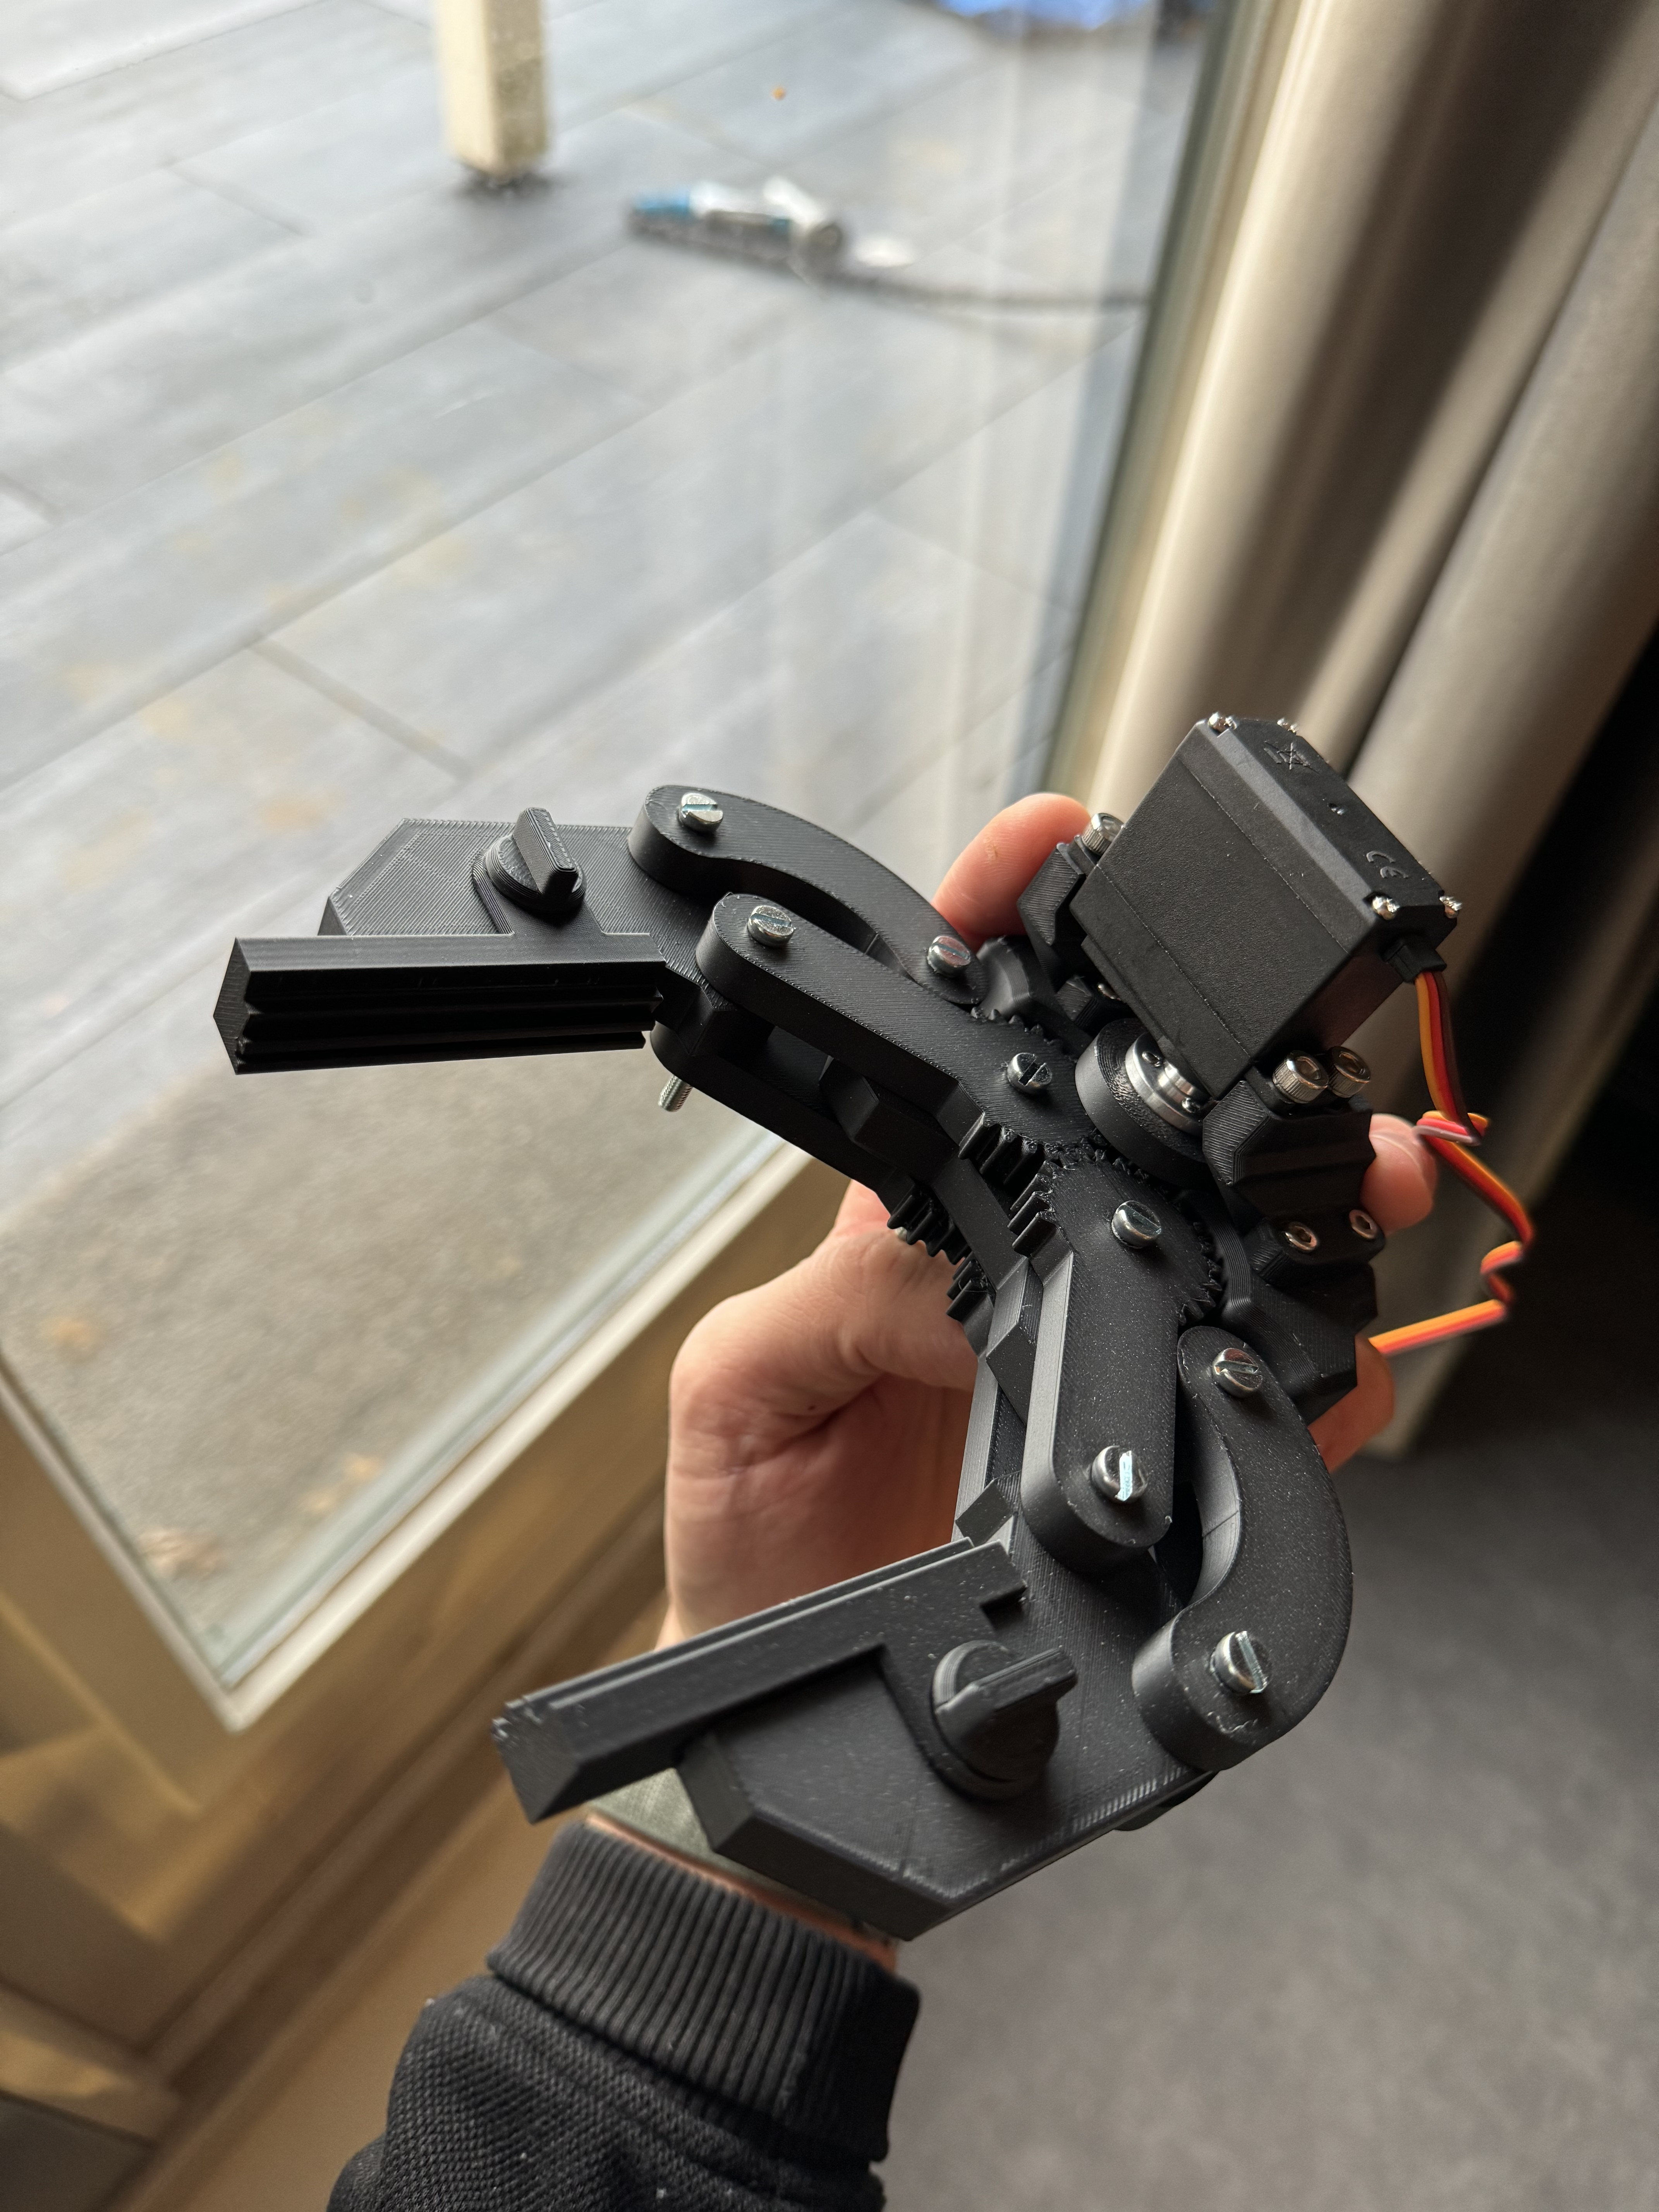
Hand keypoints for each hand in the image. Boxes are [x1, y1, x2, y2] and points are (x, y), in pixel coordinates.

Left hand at [659, 795, 1434, 1643]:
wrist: (781, 1679)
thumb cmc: (751, 1530)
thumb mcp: (745, 1388)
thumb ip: (839, 1298)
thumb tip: (950, 1258)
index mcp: (898, 1224)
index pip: (957, 1053)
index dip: (1000, 934)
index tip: (1042, 852)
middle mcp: (1004, 1270)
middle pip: (1125, 1138)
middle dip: (1219, 1078)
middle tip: (1287, 1059)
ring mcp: (1078, 1356)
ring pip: (1213, 1250)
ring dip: (1295, 1208)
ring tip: (1353, 1182)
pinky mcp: (1138, 1456)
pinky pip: (1245, 1398)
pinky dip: (1307, 1379)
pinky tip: (1331, 1365)